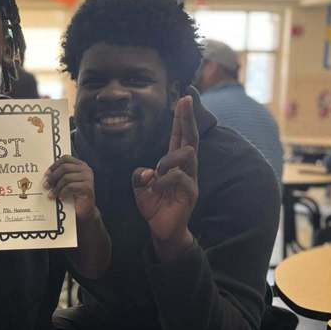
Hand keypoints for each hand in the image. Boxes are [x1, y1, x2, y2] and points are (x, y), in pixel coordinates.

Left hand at [44, 155, 98, 221]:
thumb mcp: (66, 183)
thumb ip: (60, 176)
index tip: (46, 174)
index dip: (54, 165)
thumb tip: (46, 174)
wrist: (85, 211)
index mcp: (80, 165)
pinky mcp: (87, 187)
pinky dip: (63, 192)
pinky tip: (61, 198)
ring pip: (66, 178)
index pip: (66, 159)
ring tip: (51, 195)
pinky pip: (70, 187)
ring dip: (56, 188)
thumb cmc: (74, 196)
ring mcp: (88, 178)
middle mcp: (86, 169)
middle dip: (53, 177)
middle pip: (64, 168)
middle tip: (46, 186)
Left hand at [132, 95, 198, 259]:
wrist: (163, 230)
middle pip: (190, 138)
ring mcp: (191, 179)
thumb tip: (146, 172)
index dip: (181, 118)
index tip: (183, 98)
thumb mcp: (141, 187)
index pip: (179, 136)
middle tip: (185, 100)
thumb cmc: (155, 206)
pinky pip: (180, 177)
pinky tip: (156, 187)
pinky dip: (165, 179)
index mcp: (174, 164)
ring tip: (157, 170)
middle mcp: (186, 168)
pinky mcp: (190, 193)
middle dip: (187, 118)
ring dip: (168, 158)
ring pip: (187, 154)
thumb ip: (140, 175)